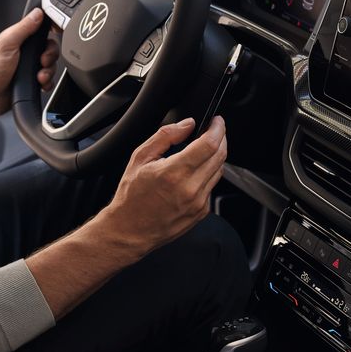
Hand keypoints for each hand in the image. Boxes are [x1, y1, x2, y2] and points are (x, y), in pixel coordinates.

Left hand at [0, 8, 58, 117]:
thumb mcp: (7, 44)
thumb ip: (23, 28)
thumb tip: (36, 13)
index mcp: (18, 40)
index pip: (40, 31)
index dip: (49, 34)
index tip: (50, 40)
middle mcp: (24, 52)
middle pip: (49, 48)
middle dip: (49, 56)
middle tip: (42, 61)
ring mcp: (29, 67)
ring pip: (50, 65)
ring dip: (48, 71)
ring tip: (38, 76)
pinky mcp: (32, 81)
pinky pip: (48, 79)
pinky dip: (47, 82)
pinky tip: (40, 84)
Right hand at [99, 116, 227, 263]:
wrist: (129, 230)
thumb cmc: (131, 197)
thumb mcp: (139, 158)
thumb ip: (165, 136)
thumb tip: (187, 125)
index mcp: (173, 172)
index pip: (209, 144)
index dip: (218, 128)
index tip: (217, 121)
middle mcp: (190, 189)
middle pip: (220, 156)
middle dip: (221, 138)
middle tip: (214, 131)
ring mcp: (198, 202)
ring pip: (219, 171)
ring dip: (215, 157)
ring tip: (201, 152)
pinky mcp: (201, 212)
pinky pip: (211, 187)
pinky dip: (207, 175)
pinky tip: (192, 174)